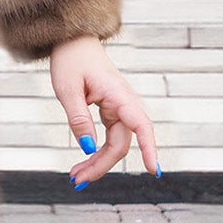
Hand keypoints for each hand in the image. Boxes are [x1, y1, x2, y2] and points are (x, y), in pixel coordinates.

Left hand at [49, 34, 159, 187]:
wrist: (73, 42)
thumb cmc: (71, 60)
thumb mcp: (68, 90)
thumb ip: (78, 119)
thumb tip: (87, 148)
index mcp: (119, 96)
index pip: (141, 127)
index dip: (150, 149)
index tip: (154, 170)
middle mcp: (124, 104)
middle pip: (120, 144)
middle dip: (101, 166)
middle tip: (77, 181)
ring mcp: (119, 108)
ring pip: (114, 144)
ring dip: (98, 162)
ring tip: (76, 176)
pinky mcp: (111, 111)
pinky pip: (109, 137)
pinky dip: (97, 151)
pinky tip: (85, 162)